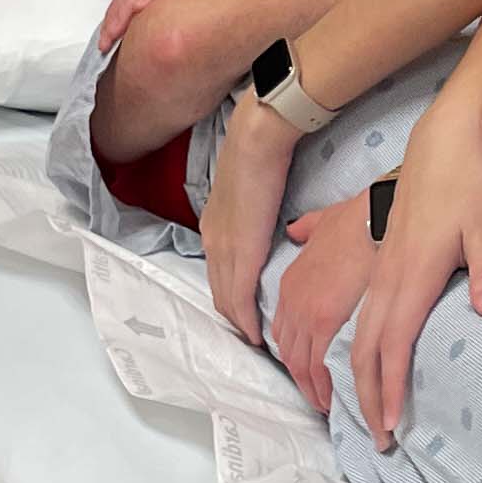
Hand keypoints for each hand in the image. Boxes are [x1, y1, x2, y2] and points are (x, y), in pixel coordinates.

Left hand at [200, 96, 303, 344]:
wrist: (258, 141)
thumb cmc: (260, 155)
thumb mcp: (251, 191)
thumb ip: (254, 212)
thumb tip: (269, 223)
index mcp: (214, 226)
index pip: (218, 273)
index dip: (230, 298)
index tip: (245, 315)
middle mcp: (212, 241)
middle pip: (218, 292)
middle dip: (234, 317)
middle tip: (251, 338)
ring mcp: (223, 247)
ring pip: (226, 299)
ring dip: (240, 323)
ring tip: (255, 341)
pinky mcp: (240, 252)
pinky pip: (239, 296)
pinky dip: (246, 319)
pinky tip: (255, 335)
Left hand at [269, 192, 376, 413]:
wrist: (376, 216)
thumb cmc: (361, 218)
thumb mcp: (323, 220)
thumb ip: (308, 229)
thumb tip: (296, 230)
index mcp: (292, 282)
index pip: (285, 330)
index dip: (297, 355)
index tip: (311, 372)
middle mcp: (292, 300)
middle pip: (290, 354)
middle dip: (303, 381)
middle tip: (319, 399)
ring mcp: (304, 312)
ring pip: (300, 366)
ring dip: (313, 391)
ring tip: (329, 408)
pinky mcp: (324, 321)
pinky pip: (318, 365)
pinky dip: (324, 388)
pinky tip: (336, 401)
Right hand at [351, 102, 481, 448]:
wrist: (442, 143)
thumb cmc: (468, 185)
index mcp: (411, 275)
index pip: (394, 346)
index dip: (390, 390)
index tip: (390, 427)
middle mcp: (386, 278)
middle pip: (364, 350)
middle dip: (367, 399)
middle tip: (378, 440)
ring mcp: (376, 269)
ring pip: (350, 335)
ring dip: (349, 378)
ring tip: (357, 412)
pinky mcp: (375, 261)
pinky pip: (350, 314)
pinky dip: (342, 347)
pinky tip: (334, 362)